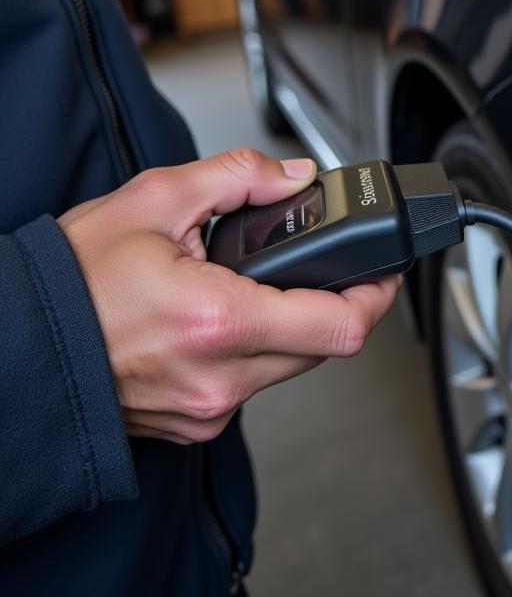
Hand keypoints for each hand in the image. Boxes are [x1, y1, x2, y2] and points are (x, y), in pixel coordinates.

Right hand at [59, 148, 400, 443]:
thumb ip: (236, 177)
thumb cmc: (69, 285)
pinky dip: (256, 350)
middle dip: (332, 302)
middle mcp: (220, 379)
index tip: (385, 272)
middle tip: (321, 266)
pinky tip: (227, 318)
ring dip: (292, 325)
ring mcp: (208, 410)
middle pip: (323, 346)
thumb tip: (291, 175)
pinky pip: (253, 384)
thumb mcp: (153, 200)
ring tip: (260, 285)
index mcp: (218, 322)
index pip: (340, 326)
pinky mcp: (195, 425)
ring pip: (290, 367)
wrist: (16, 350)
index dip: (376, 296)